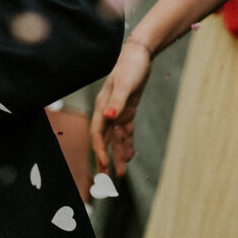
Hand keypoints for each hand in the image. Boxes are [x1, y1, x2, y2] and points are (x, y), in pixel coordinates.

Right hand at [89, 42, 150, 175]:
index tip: (105, 165)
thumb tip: (108, 116)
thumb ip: (117, 102)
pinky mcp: (127, 111)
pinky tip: (130, 155)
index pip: (98, 133)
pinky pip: (125, 132)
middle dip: (105, 159)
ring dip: (118, 155)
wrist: (139, 56)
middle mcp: (108, 112)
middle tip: (107, 181)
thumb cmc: (130, 68)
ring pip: (116, 139)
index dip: (100, 150)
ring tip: (119, 175)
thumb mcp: (125, 84)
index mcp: (103, 107)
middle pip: (105, 140)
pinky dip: (127, 144)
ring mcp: (118, 112)